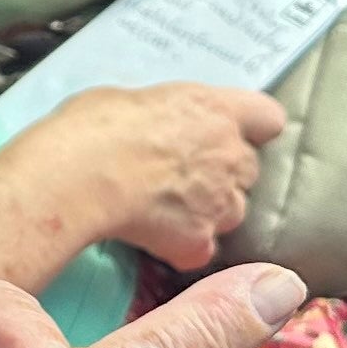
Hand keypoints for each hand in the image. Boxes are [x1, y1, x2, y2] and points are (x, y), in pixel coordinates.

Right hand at [8, 79, 284, 267]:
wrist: (79, 175)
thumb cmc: (93, 127)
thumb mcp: (131, 98)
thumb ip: (162, 114)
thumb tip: (152, 124)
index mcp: (216, 110)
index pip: (267, 117)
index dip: (251, 127)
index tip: (232, 131)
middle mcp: (230, 155)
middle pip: (247, 169)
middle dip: (221, 172)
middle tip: (179, 172)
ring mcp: (220, 202)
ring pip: (230, 211)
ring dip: (206, 211)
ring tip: (161, 206)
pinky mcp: (199, 241)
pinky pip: (199, 249)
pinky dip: (181, 247)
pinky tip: (151, 235)